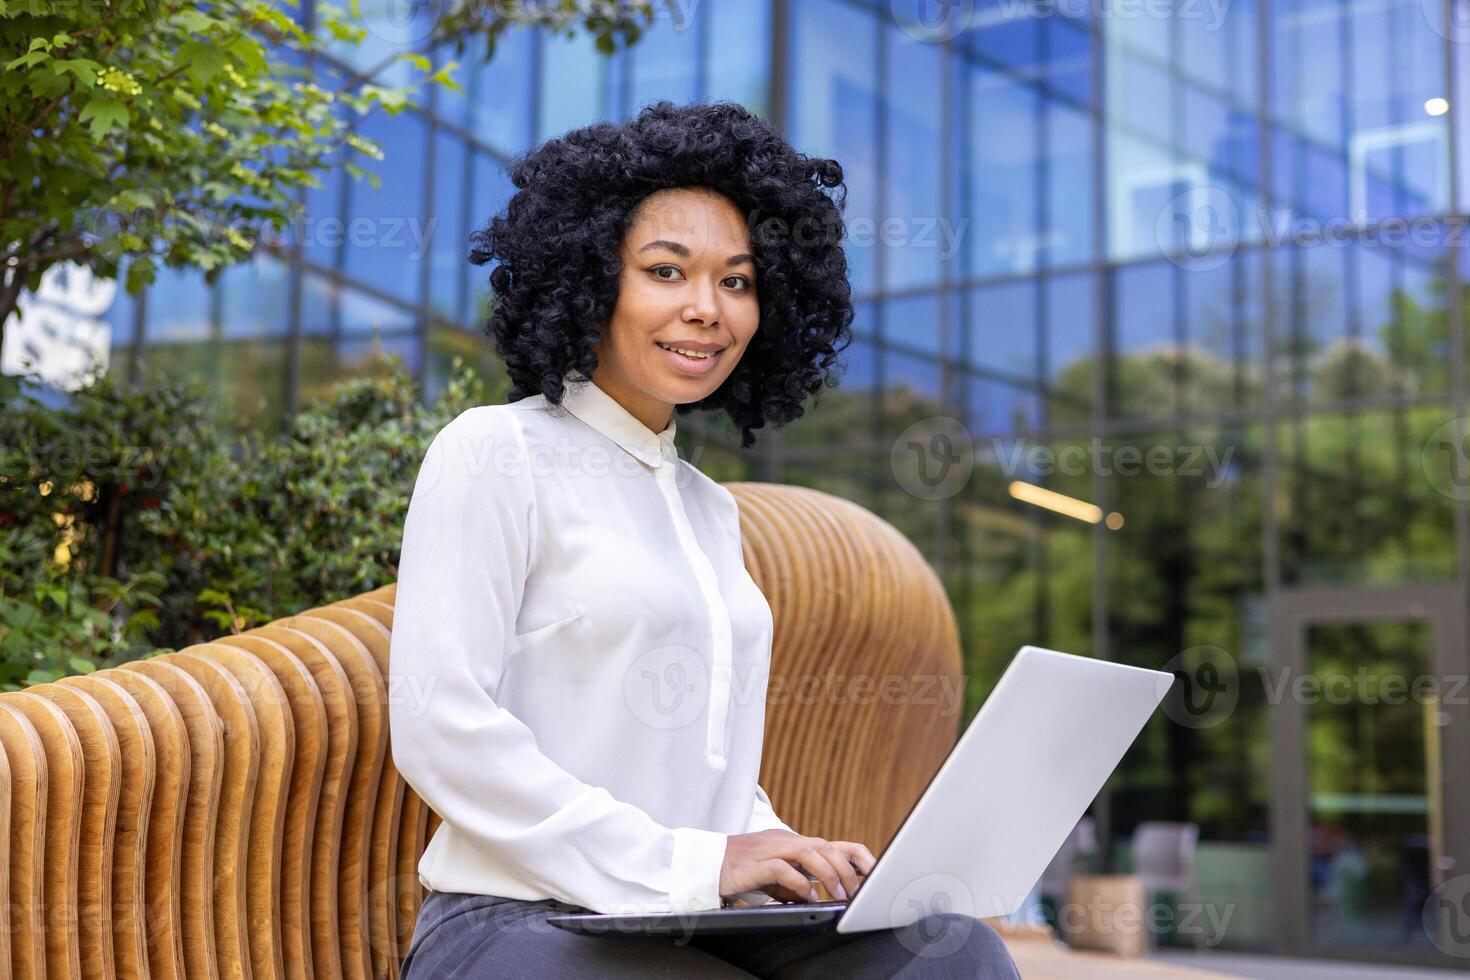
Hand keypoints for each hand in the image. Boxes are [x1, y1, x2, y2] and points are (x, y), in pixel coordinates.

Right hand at [718, 830, 876, 903]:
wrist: (705, 863)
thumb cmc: (741, 869)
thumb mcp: (776, 875)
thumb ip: (799, 880)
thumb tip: (822, 895)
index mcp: (793, 841)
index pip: (834, 843)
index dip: (859, 857)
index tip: (876, 876)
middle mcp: (785, 840)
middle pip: (826, 845)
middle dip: (847, 870)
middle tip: (857, 893)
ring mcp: (769, 848)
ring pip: (809, 851)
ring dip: (828, 875)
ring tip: (839, 895)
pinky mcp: (754, 863)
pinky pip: (783, 868)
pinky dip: (799, 883)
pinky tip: (807, 896)